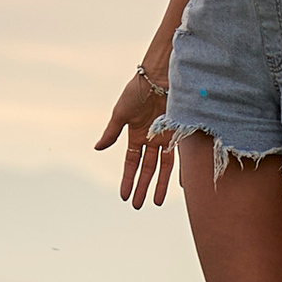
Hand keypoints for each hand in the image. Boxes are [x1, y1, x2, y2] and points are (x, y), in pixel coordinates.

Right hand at [95, 67, 174, 209]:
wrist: (159, 76)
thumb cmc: (137, 90)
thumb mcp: (121, 113)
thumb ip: (111, 132)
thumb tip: (97, 149)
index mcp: (136, 134)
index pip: (131, 162)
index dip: (127, 178)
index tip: (123, 195)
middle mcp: (152, 139)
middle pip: (146, 168)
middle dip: (141, 187)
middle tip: (137, 206)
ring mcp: (166, 137)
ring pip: (163, 166)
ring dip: (159, 184)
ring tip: (155, 202)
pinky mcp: (179, 133)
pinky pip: (181, 156)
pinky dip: (183, 170)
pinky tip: (183, 185)